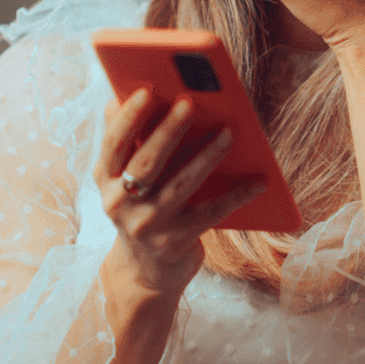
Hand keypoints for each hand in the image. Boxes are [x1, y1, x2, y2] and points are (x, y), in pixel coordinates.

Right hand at [94, 89, 265, 296]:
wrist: (145, 272)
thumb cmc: (140, 209)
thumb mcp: (122, 179)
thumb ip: (126, 141)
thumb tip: (126, 95)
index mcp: (104, 179)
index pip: (113, 144)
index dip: (129, 118)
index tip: (147, 91)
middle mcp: (121, 203)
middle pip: (147, 163)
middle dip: (169, 131)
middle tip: (190, 102)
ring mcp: (149, 225)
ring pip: (181, 184)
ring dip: (207, 156)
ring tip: (230, 132)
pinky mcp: (177, 241)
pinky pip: (212, 212)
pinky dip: (237, 195)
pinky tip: (259, 179)